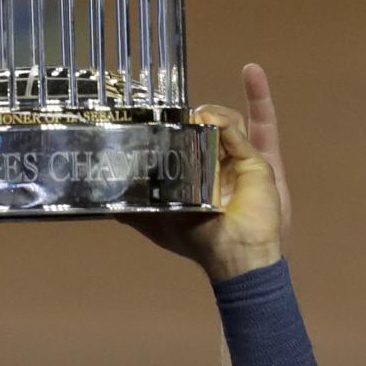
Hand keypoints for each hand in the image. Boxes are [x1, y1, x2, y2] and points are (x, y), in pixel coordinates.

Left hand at [122, 63, 286, 281]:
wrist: (236, 256)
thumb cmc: (199, 240)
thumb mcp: (159, 224)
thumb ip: (137, 212)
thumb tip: (109, 204)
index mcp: (200, 173)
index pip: (190, 138)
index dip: (181, 123)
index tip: (163, 110)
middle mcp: (220, 163)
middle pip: (209, 125)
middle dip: (197, 114)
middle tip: (183, 111)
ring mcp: (239, 160)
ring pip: (226, 121)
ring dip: (212, 113)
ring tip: (201, 116)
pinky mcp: (256, 160)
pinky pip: (241, 131)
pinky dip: (226, 120)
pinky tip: (211, 117)